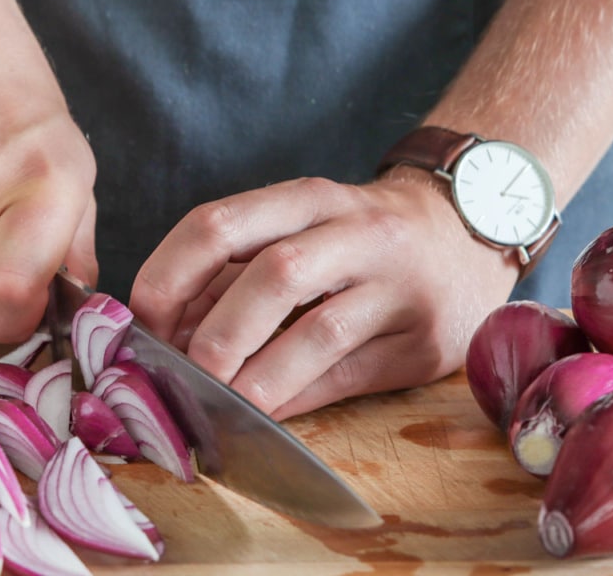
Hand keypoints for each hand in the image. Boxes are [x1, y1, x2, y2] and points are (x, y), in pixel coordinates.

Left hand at [129, 169, 518, 418]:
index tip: (144, 323)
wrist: (468, 231)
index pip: (219, 224)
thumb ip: (240, 267)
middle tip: (182, 376)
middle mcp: (356, 232)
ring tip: (219, 405)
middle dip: (216, 335)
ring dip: (257, 378)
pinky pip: (347, 376)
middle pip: (272, 276)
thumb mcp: (305, 224)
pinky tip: (265, 414)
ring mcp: (397, 287)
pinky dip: (296, 399)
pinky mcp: (423, 342)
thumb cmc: (363, 234)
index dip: (168, 276)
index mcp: (310, 198)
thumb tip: (169, 330)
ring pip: (317, 332)